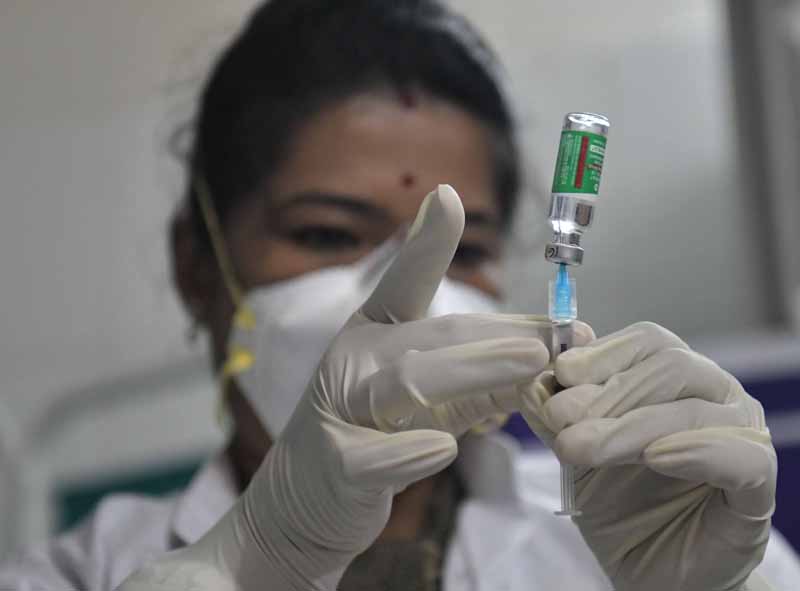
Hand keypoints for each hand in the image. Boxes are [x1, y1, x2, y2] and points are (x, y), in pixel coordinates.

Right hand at [119, 185, 581, 590]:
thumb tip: (539, 350)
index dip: (427, 241)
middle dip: (497, 337)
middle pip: (430, 340)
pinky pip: (376, 457)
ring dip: (472, 374)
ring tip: (529, 367)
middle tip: (556, 339)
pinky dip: (411, 452)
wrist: (309, 497)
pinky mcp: (335, 467)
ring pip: (406, 386)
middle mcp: (355, 361)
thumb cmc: (375, 431)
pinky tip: (444, 449)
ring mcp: (339, 412)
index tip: (449, 196)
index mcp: (375, 334)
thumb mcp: (421, 393)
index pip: (405, 284)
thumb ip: (469, 369)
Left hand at [520, 322, 775, 590]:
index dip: (602, 353)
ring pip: (692, 410)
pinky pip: (740, 456)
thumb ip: (558, 417)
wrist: (654, 571)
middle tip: (558, 418)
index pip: (648, 342)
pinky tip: (654, 458)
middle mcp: (714, 397)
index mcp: (675, 380)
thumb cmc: (620, 504)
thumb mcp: (577, 454)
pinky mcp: (757, 486)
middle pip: (670, 367)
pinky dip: (695, 451)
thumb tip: (531, 384)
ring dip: (627, 426)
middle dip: (606, 391)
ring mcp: (741, 436)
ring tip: (579, 447)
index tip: (559, 372)